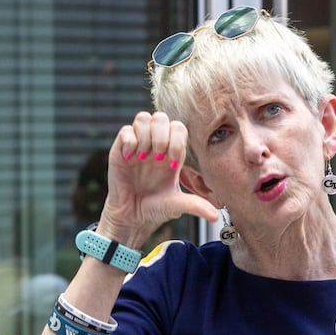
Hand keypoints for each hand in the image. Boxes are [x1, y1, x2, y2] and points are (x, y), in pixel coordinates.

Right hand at [97, 112, 221, 245]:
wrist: (131, 217)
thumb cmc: (154, 209)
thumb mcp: (177, 205)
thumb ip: (196, 206)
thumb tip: (215, 216)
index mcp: (171, 153)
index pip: (179, 128)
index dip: (177, 141)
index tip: (171, 165)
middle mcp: (155, 144)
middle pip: (161, 117)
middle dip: (162, 136)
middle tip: (158, 158)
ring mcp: (137, 144)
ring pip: (143, 118)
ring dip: (145, 136)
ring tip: (142, 157)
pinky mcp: (120, 149)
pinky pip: (126, 130)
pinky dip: (129, 141)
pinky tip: (130, 158)